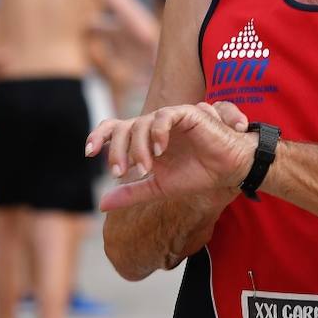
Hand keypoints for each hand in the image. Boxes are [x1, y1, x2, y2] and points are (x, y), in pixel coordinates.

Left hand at [86, 102, 255, 210]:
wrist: (227, 171)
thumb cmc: (196, 175)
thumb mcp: (158, 188)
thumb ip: (131, 193)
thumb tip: (101, 204)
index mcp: (144, 140)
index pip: (115, 129)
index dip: (99, 137)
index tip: (89, 153)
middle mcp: (153, 127)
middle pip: (122, 127)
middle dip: (116, 150)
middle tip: (120, 173)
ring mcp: (169, 119)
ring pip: (140, 122)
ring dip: (137, 148)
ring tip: (145, 169)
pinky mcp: (186, 113)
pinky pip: (164, 116)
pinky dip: (157, 132)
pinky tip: (160, 151)